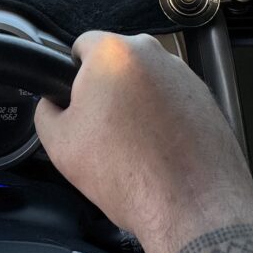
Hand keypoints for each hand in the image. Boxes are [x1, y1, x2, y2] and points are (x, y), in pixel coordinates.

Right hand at [35, 31, 252, 252]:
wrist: (192, 206)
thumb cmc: (129, 174)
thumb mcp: (60, 144)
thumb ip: (46, 111)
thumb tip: (52, 103)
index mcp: (114, 52)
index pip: (81, 45)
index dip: (72, 75)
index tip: (76, 102)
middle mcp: (153, 53)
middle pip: (116, 62)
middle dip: (107, 90)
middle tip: (103, 131)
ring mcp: (184, 73)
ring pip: (145, 81)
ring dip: (136, 103)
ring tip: (134, 146)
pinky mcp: (206, 96)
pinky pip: (172, 98)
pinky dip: (163, 116)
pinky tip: (158, 149)